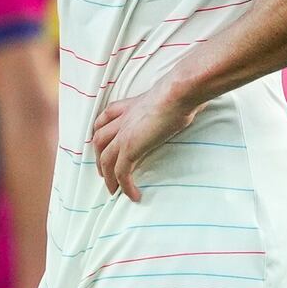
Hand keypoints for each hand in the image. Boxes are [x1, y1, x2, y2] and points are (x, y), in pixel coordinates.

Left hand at [87, 72, 194, 200]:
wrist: (178, 93)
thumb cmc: (181, 91)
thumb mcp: (170, 96)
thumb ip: (170, 102)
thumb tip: (188, 105)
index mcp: (130, 106)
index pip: (105, 118)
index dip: (101, 131)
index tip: (103, 143)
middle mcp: (123, 119)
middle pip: (100, 140)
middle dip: (98, 157)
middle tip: (104, 172)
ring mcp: (124, 134)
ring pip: (106, 159)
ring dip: (108, 176)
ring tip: (114, 190)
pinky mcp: (130, 148)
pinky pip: (121, 172)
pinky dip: (125, 186)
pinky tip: (134, 196)